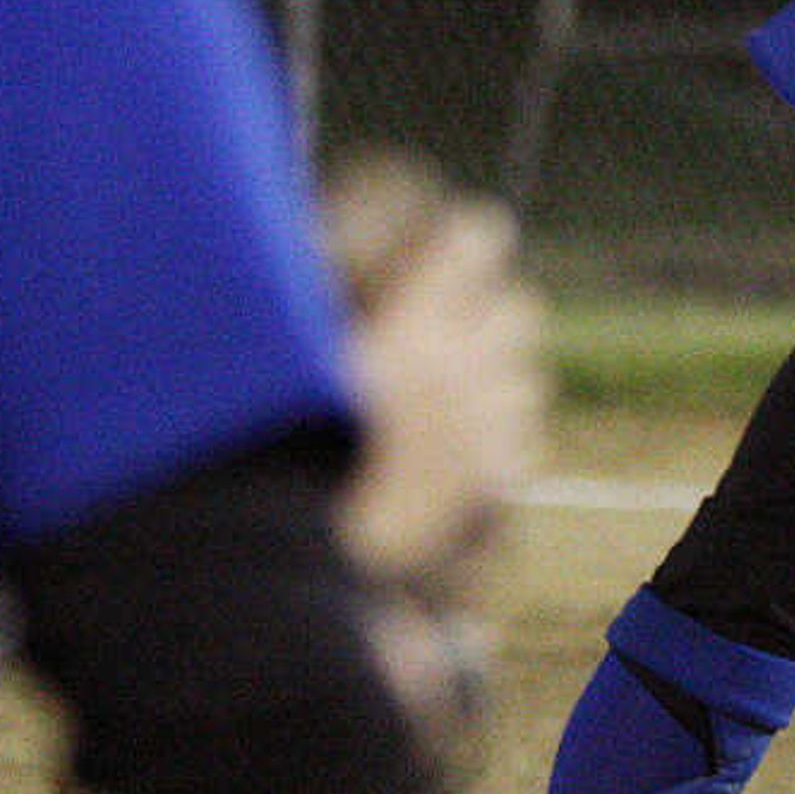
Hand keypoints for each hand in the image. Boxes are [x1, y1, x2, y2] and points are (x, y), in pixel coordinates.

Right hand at [323, 155, 547, 607]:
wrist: (297, 561)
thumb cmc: (268, 446)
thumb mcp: (284, 353)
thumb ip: (309, 286)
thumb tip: (319, 232)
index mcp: (409, 327)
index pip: (474, 241)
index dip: (462, 238)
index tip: (447, 242)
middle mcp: (464, 373)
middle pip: (519, 308)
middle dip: (488, 309)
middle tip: (446, 323)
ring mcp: (488, 433)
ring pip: (526, 377)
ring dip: (495, 376)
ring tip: (443, 394)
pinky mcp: (496, 488)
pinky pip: (522, 442)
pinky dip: (497, 439)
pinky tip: (451, 452)